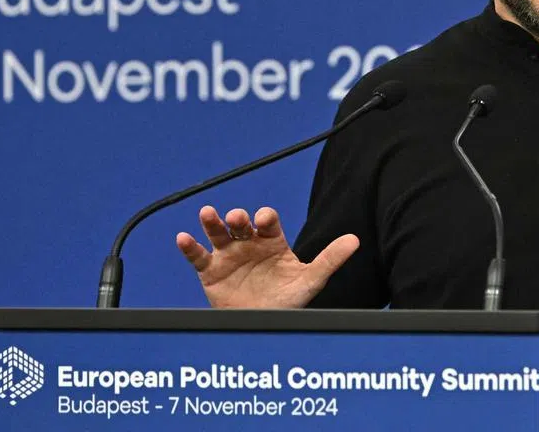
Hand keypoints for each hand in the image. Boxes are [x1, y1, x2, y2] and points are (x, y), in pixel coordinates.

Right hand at [176, 205, 357, 308]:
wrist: (263, 326)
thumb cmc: (287, 301)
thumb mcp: (309, 281)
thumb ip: (329, 260)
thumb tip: (354, 240)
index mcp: (273, 242)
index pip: (268, 222)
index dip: (265, 218)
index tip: (263, 219)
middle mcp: (250, 244)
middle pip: (241, 224)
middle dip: (239, 218)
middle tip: (237, 218)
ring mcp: (229, 255)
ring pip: (218, 233)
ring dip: (212, 222)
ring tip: (208, 213)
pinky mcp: (211, 271)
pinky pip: (197, 257)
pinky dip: (189, 247)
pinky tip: (183, 238)